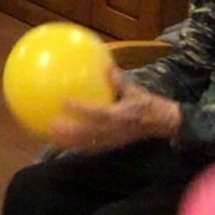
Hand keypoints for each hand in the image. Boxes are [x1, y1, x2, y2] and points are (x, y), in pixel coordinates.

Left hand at [50, 72, 182, 152]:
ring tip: (50, 137)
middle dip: (68, 132)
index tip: (63, 101)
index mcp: (119, 116)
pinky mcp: (113, 146)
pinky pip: (92, 148)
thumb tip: (106, 66)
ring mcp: (112, 141)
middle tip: (49, 126)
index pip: (97, 113)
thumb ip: (120, 81)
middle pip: (87, 135)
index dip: (80, 109)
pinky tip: (64, 144)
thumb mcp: (137, 91)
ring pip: (87, 144)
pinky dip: (77, 146)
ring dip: (69, 142)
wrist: (164, 124)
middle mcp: (114, 131)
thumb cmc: (150, 106)